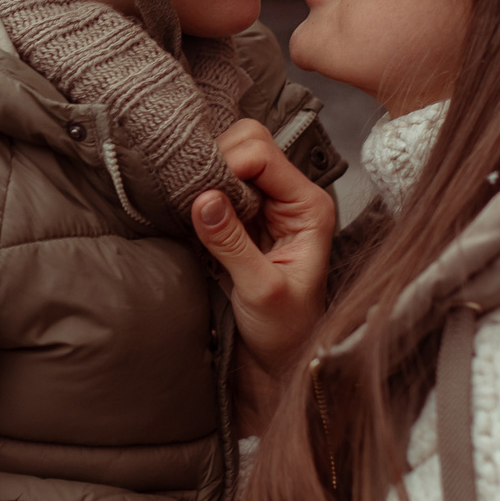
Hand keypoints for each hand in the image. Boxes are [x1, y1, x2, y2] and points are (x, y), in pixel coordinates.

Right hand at [193, 119, 337, 421]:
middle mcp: (290, 196)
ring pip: (228, 156)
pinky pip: (215, 182)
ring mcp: (265, 203)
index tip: (203, 198)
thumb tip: (204, 199)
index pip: (263, 153)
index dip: (227, 166)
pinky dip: (197, 190)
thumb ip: (232, 244)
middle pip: (247, 141)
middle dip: (215, 162)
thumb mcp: (260, 291)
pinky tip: (190, 213)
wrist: (279, 360)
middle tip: (195, 200)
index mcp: (309, 206)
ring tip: (192, 209)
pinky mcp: (241, 216)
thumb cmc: (284, 331)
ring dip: (205, 176)